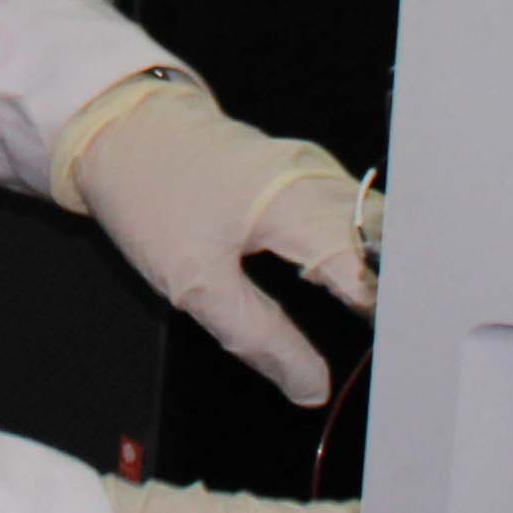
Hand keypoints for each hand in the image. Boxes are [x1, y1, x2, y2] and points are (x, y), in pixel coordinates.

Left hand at [58, 78, 378, 405]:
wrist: (112, 127)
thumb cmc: (147, 192)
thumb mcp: (194, 281)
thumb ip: (259, 337)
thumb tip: (310, 386)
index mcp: (300, 203)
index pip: (376, 273)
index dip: (392, 321)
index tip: (399, 362)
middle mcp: (318, 179)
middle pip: (390, 245)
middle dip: (400, 296)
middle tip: (399, 351)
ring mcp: (311, 171)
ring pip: (373, 227)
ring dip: (382, 272)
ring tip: (384, 325)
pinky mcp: (298, 174)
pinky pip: (349, 214)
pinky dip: (357, 251)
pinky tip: (347, 286)